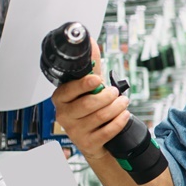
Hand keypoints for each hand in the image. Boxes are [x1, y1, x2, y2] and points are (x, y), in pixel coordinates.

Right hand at [49, 40, 130, 160]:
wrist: (93, 139)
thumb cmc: (89, 109)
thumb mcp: (88, 87)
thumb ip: (90, 67)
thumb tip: (90, 42)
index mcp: (61, 98)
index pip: (68, 90)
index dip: (84, 84)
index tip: (96, 79)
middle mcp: (64, 115)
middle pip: (88, 104)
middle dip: (107, 96)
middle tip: (116, 92)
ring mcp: (75, 131)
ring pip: (100, 116)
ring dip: (117, 107)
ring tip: (123, 101)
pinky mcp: (88, 143)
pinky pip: (108, 131)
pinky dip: (119, 121)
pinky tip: (124, 114)